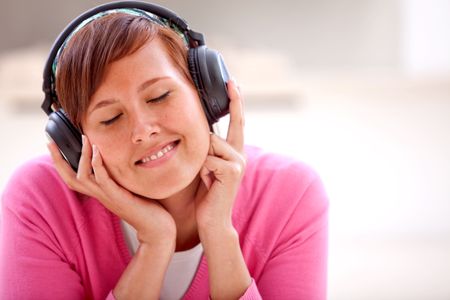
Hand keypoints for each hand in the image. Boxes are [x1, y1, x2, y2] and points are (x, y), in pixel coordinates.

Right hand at [47, 136, 175, 245]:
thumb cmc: (145, 206)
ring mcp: (107, 197)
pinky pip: (102, 180)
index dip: (61, 164)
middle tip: (51, 142)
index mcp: (99, 192)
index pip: (73, 178)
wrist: (156, 227)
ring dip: (82, 156)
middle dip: (58, 160)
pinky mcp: (117, 197)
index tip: (53, 146)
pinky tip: (98, 150)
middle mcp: (99, 195)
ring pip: (83, 177)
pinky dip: (98, 164)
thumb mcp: (127, 188)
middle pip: (69, 178)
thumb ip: (119, 177)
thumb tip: (118, 159)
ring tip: (84, 138)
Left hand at [195, 78, 245, 232]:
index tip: (232, 82)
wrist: (212, 220)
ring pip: (209, 143)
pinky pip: (208, 159)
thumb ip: (208, 149)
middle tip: (224, 111)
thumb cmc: (207, 194)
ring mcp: (238, 162)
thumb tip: (203, 131)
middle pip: (222, 129)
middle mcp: (240, 154)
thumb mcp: (206, 167)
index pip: (236, 121)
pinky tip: (207, 184)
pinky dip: (202, 171)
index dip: (235, 101)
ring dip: (201, 161)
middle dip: (218, 127)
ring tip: (206, 179)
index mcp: (234, 152)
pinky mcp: (233, 171)